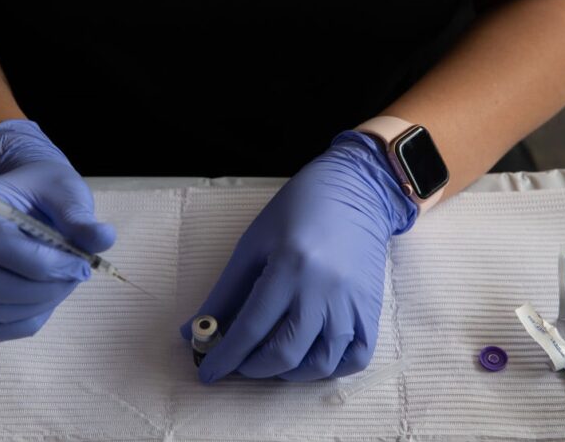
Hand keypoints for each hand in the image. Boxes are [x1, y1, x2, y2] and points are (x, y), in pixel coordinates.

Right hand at [0, 120, 114, 340]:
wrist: (25, 193)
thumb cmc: (45, 188)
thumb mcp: (66, 191)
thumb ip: (80, 217)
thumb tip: (104, 238)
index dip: (46, 264)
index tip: (82, 265)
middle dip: (45, 287)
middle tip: (77, 274)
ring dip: (41, 304)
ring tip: (65, 280)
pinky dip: (28, 319)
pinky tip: (49, 296)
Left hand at [180, 130, 416, 381]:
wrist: (355, 191)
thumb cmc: (297, 211)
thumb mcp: (252, 245)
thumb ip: (223, 293)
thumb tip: (192, 331)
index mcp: (289, 267)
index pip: (251, 328)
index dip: (225, 357)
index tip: (207, 374)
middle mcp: (323, 289)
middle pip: (285, 353)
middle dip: (253, 369)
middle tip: (239, 363)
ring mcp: (352, 302)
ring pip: (322, 363)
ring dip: (291, 374)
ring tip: (273, 360)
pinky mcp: (371, 308)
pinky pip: (357, 357)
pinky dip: (332, 368)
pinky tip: (312, 358)